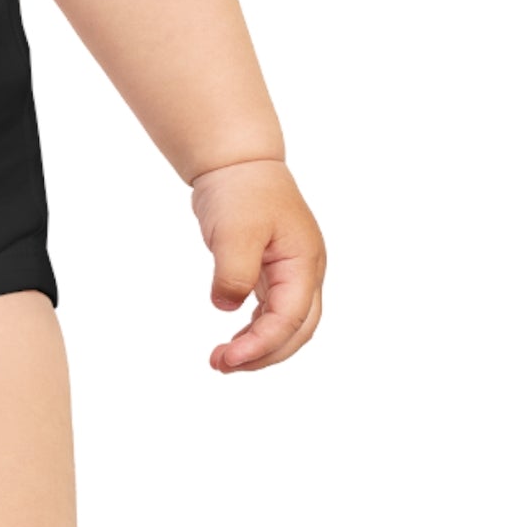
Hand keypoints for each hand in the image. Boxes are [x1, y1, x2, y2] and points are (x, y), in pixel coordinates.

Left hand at [189, 158, 325, 372]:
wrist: (238, 161)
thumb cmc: (242, 190)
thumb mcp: (235, 231)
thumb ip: (234, 272)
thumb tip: (227, 307)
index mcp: (304, 263)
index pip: (290, 318)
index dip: (262, 344)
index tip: (229, 358)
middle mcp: (305, 272)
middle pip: (296, 330)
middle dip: (263, 354)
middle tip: (223, 366)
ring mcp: (291, 272)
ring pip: (285, 324)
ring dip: (258, 346)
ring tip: (222, 360)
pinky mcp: (273, 271)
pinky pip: (271, 311)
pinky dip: (255, 329)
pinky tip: (234, 340)